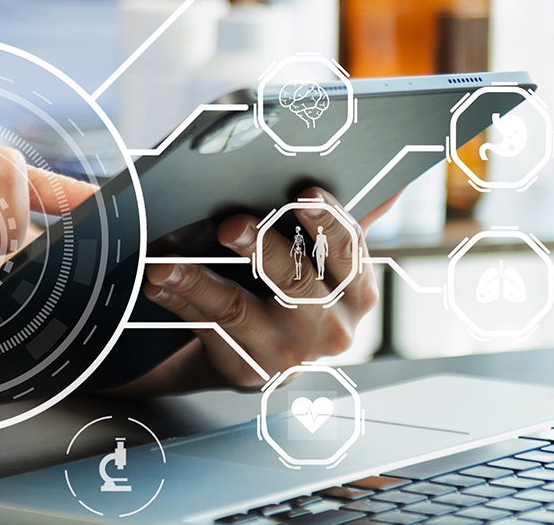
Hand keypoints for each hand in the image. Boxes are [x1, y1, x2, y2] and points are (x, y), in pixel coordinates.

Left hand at [140, 188, 379, 388]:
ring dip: (199, 281)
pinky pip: (208, 331)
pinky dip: (178, 302)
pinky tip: (157, 283)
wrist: (262, 350)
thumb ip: (345, 222)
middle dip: (263, 249)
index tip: (301, 192)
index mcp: (357, 291)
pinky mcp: (248, 371)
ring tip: (166, 262)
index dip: (326, 220)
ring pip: (240, 312)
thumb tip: (395, 182)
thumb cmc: (293, 287)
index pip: (348, 250)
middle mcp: (332, 328)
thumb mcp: (324, 260)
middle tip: (230, 223)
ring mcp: (288, 355)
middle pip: (297, 283)